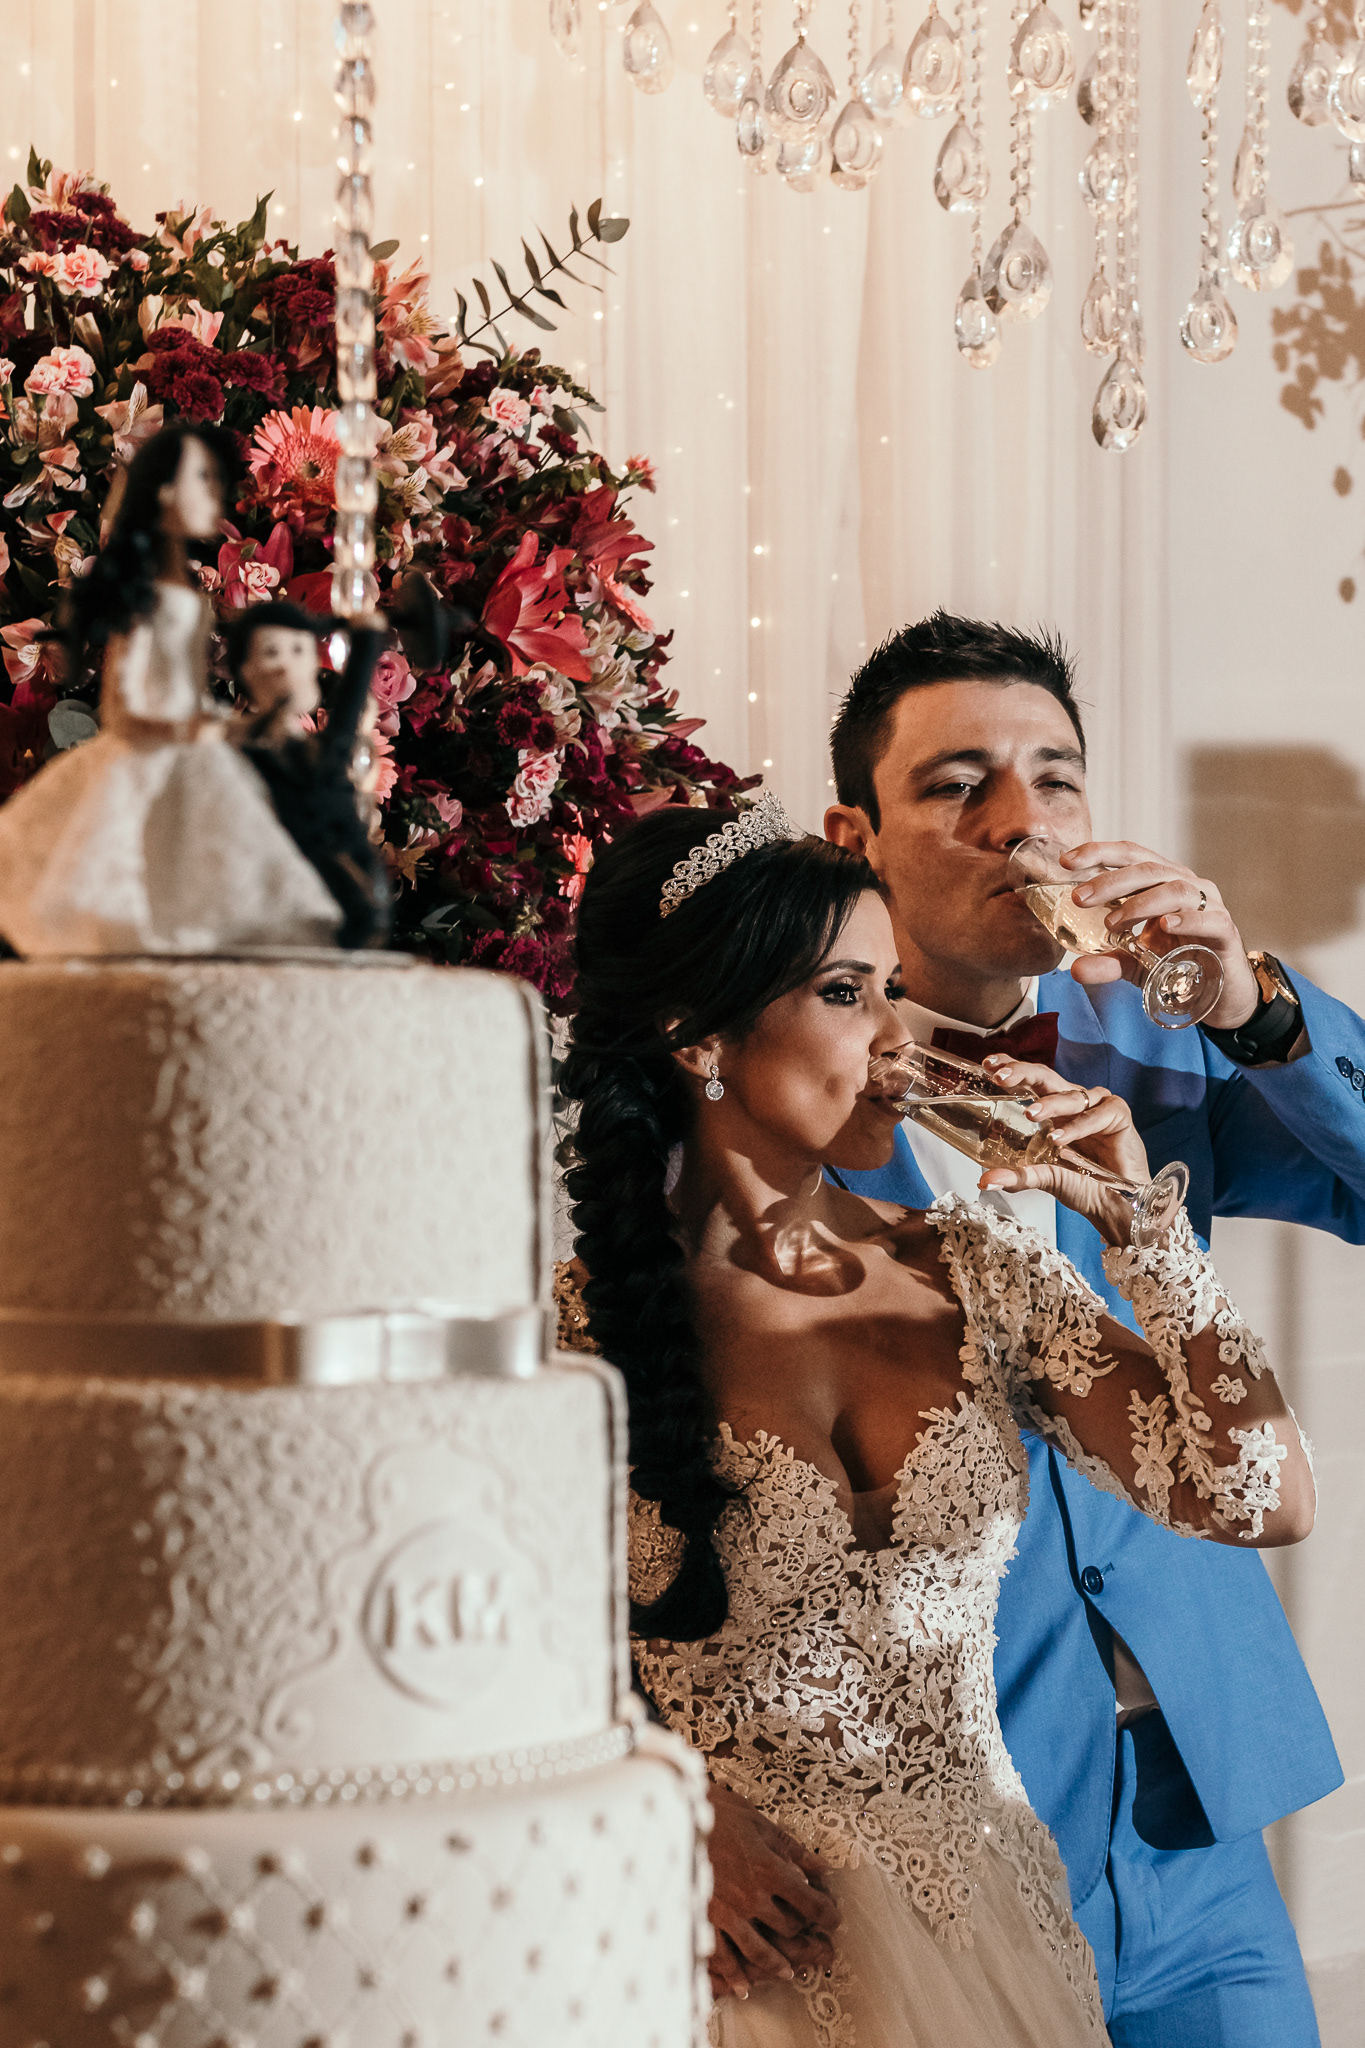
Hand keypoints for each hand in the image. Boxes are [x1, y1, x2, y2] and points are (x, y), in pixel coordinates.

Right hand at [705, 1783, 839, 2001]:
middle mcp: (752, 1896)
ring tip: (788, 1972)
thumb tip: (822, 1867)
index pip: (809, 1902)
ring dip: (777, 1964)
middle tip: (812, 1940)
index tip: (834, 1919)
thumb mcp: (761, 1823)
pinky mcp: (705, 1918)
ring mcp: (728, 1911)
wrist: (676, 1813)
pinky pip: (723, 1955)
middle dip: (803, 1935)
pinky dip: (734, 1975)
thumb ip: (793, 1849)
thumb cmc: (721, 1813)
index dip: (827, 1914)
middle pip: (787, 1927)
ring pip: (760, 1949)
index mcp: (769, 1869)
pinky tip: (743, 1986)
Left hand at [977, 1056, 1152, 1245]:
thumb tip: (985, 1181)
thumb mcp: (1043, 1177)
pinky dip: (1077, 1127)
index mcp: (1052, 1108)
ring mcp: (1096, 1105)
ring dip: (1049, 1104)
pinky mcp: (1117, 1114)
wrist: (1116, 1204)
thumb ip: (1016, 1176)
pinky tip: (1061, 1138)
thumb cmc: (1083, 1183)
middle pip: (1046, 1077)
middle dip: (1023, 1073)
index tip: (987, 1064)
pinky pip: (1096, 1114)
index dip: (1011, 1067)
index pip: (1029, 1080)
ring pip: (1070, 1095)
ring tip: (1031, 1115)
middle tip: (1002, 1078)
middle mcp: (1072, 1102)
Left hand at [1059, 840, 1259, 1029]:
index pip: (1129, 856)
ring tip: (1113, 922)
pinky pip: (1208, 918)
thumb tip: (1075, 970)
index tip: (1066, 861)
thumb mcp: (1135, 963)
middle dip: (1110, 881)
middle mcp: (1185, 885)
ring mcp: (1208, 905)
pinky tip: (1166, 924)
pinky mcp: (1225, 930)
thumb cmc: (1178, 963)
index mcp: (1160, 882)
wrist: (1219, 993)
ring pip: (1175, 889)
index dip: (1099, 852)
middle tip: (1079, 898)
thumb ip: (1107, 962)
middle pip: (1147, 869)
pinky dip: (1187, 919)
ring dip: (1141, 903)